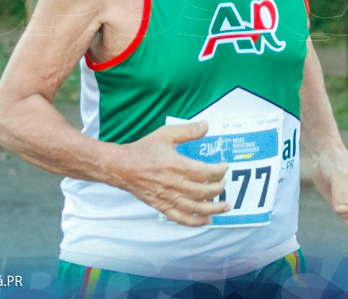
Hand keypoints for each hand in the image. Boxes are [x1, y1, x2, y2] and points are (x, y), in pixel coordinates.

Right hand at [112, 121, 230, 226]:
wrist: (122, 166)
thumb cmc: (143, 150)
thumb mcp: (165, 134)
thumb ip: (187, 131)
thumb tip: (206, 126)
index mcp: (176, 165)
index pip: (205, 172)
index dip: (219, 171)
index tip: (224, 166)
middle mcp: (174, 184)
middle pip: (204, 191)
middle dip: (219, 188)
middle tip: (224, 183)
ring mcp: (168, 197)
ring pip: (196, 207)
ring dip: (214, 208)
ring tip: (226, 206)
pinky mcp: (162, 206)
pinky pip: (182, 218)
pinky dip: (196, 221)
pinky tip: (207, 219)